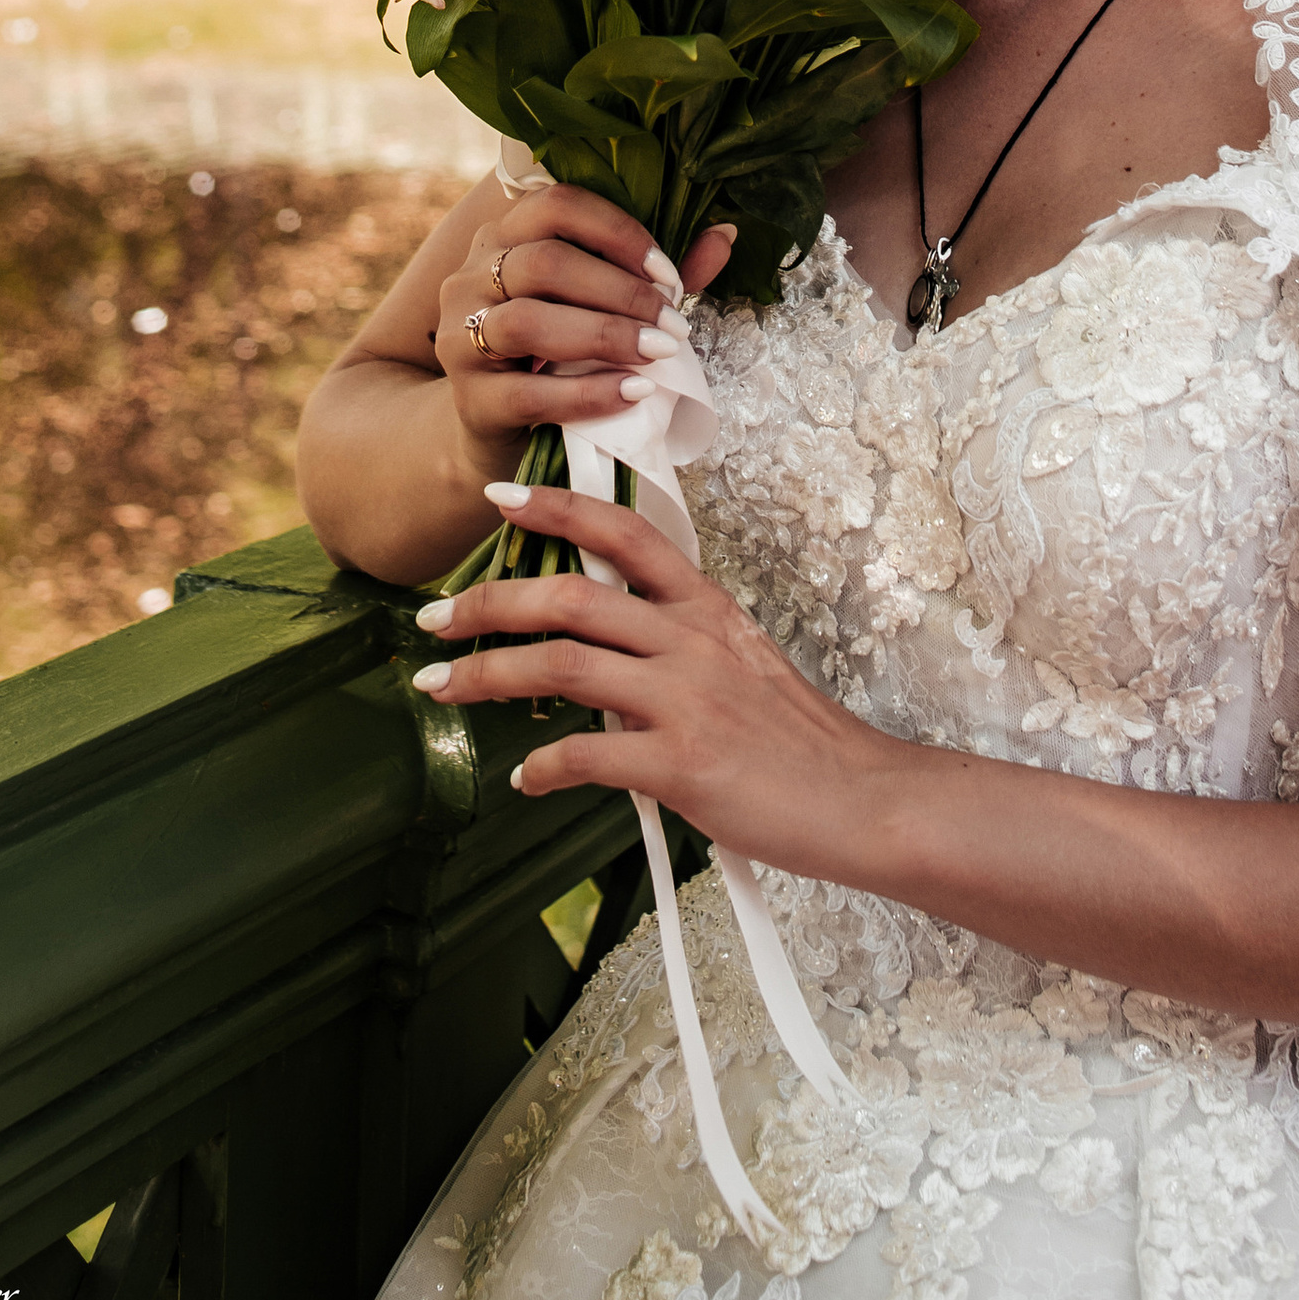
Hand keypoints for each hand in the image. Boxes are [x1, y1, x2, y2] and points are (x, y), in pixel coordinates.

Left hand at [405, 475, 916, 877]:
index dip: (559, 508)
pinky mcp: (682, 764)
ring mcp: (685, 699)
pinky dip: (543, 767)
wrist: (863, 800)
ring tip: (441, 687)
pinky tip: (524, 778)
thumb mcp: (744, 667)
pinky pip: (588, 756)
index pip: (625, 534)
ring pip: (562, 665)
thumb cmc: (803, 743)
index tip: (501, 499)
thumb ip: (677, 653)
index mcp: (706, 608)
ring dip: (488, 675)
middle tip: (434, 618)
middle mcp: (690, 639)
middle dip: (489, 603)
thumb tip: (609, 665)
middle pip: (570, 598)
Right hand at [432, 188, 736, 491]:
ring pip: (526, 321)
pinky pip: (527, 392)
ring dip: (604, 335)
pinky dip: (587, 393)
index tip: (669, 277)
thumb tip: (725, 234)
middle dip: (621, 292)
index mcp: (506, 236)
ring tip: (659, 353)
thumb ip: (657, 275)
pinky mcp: (468, 399)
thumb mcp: (604, 307)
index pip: (558, 205)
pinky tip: (633, 393)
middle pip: (544, 262)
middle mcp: (472, 275)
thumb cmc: (561, 353)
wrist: (502, 428)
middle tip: (674, 325)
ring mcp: (459, 336)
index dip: (620, 235)